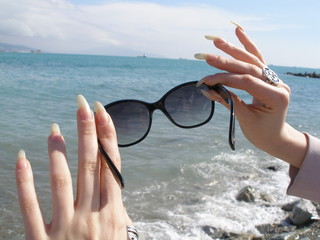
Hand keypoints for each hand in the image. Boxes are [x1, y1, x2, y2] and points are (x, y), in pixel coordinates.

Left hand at [15, 95, 131, 239]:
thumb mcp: (122, 235)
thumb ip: (117, 209)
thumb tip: (113, 185)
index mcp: (112, 213)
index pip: (110, 165)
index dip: (107, 136)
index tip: (102, 112)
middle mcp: (91, 216)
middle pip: (89, 165)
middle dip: (87, 131)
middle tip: (82, 104)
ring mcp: (65, 228)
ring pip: (61, 181)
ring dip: (59, 152)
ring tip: (55, 128)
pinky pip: (30, 208)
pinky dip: (24, 182)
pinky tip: (22, 158)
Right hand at [195, 24, 306, 167]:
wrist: (275, 137)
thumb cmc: (261, 133)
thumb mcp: (244, 119)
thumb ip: (228, 101)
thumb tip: (207, 90)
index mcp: (276, 97)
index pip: (247, 81)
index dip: (225, 79)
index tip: (206, 80)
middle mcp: (278, 84)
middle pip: (249, 67)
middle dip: (226, 63)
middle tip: (207, 57)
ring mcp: (275, 79)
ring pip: (253, 60)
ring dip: (234, 50)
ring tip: (218, 41)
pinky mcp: (268, 77)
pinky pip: (257, 59)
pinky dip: (247, 46)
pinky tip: (239, 33)